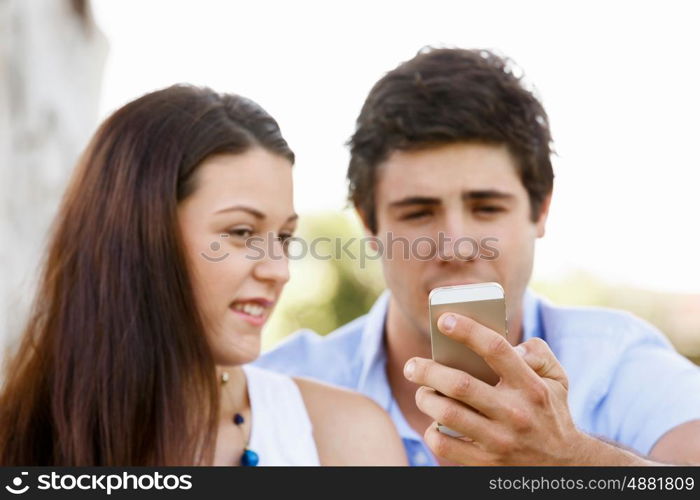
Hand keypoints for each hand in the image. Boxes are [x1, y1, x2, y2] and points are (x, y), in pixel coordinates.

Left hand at [404, 312, 585, 464]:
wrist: (565, 466)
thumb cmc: (551, 412)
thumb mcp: (557, 379)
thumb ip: (538, 352)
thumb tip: (511, 345)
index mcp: (531, 387)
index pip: (495, 349)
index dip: (467, 331)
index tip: (444, 320)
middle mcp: (515, 413)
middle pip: (460, 384)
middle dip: (427, 370)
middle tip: (412, 365)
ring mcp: (500, 441)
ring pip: (447, 414)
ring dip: (425, 399)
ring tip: (423, 392)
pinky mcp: (486, 463)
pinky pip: (445, 446)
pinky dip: (432, 431)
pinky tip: (434, 422)